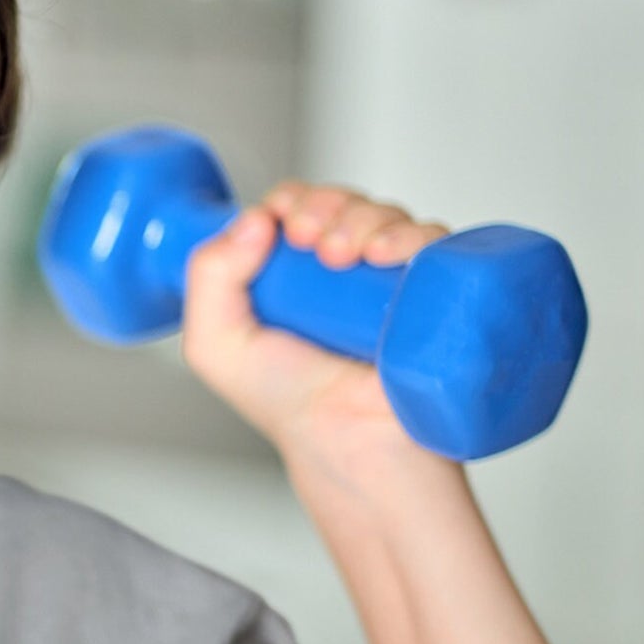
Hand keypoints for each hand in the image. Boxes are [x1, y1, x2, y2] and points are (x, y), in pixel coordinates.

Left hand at [179, 180, 452, 479]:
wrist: (346, 441)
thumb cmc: (285, 401)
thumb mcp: (216, 344)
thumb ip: (209, 278)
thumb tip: (254, 218)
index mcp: (291, 273)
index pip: (295, 207)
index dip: (291, 202)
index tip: (284, 224)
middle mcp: (342, 269)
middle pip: (341, 201)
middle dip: (325, 205)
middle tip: (313, 240)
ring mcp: (390, 277)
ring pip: (385, 214)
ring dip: (363, 218)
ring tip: (347, 256)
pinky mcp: (434, 289)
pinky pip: (435, 241)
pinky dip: (412, 234)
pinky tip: (387, 255)